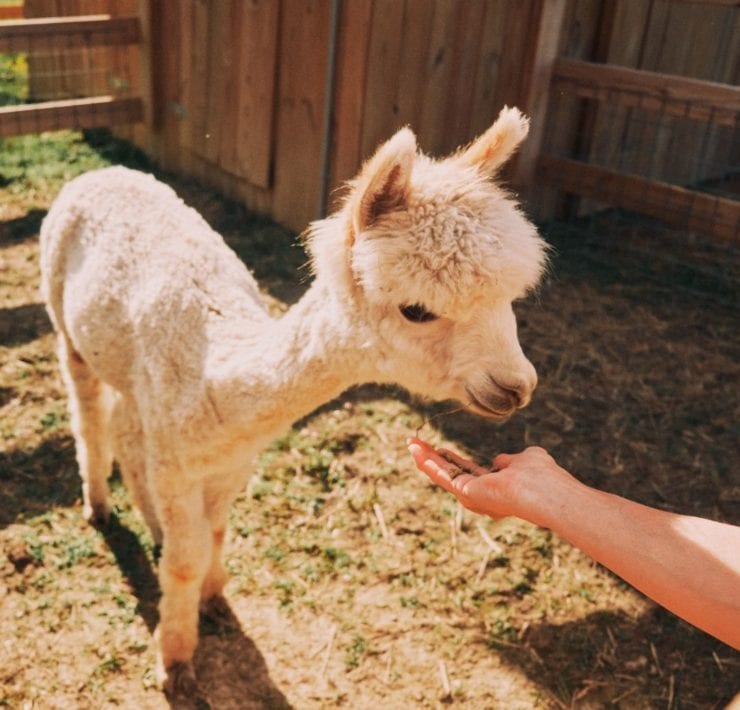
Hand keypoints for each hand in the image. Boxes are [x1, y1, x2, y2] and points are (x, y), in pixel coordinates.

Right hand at [406, 437, 574, 525]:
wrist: (546, 492)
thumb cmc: (543, 477)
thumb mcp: (526, 460)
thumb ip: (512, 461)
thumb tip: (500, 460)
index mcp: (493, 487)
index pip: (466, 472)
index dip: (451, 459)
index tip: (439, 448)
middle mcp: (480, 496)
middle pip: (449, 473)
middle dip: (432, 459)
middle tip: (414, 444)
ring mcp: (472, 496)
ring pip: (443, 475)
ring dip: (425, 459)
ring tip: (411, 444)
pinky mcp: (467, 493)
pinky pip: (444, 476)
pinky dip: (429, 463)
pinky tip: (418, 451)